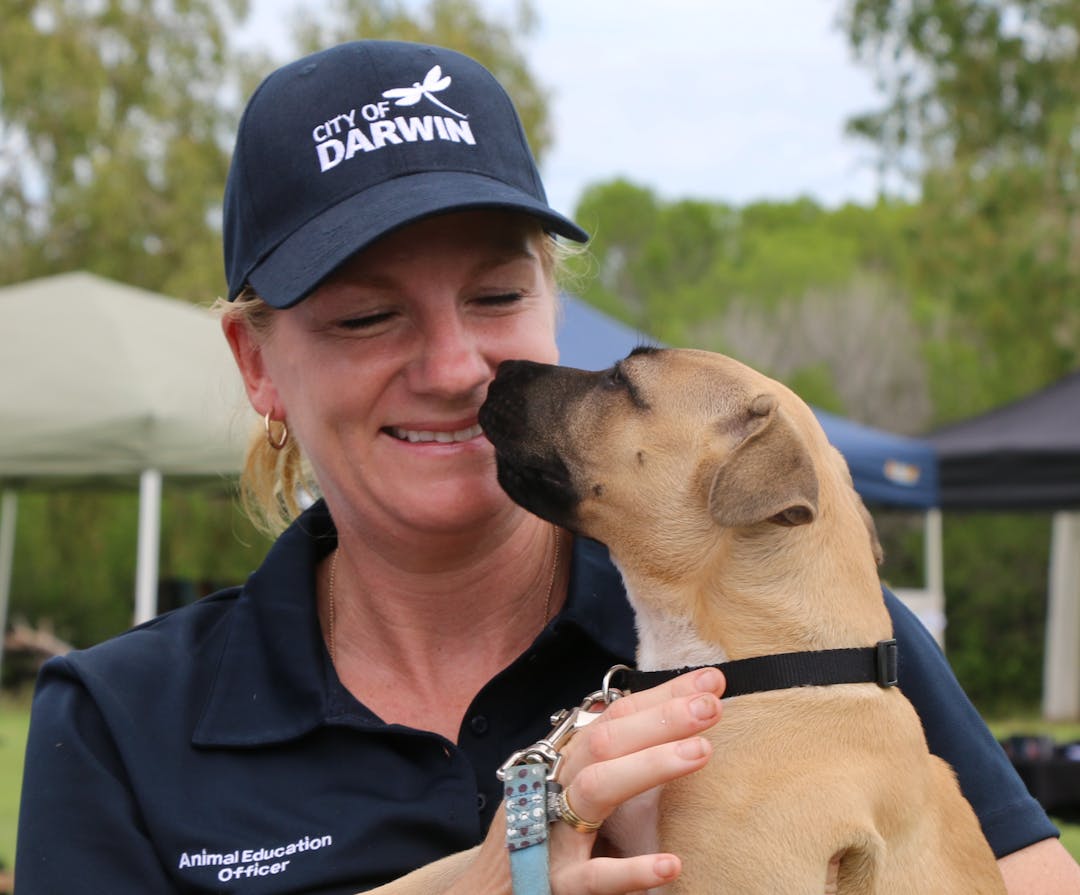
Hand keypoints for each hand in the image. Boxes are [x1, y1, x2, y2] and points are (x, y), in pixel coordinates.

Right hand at [546, 667, 725, 893]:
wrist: (488, 894)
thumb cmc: (538, 839)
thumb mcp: (566, 789)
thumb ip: (605, 758)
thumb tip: (656, 718)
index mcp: (563, 764)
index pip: (614, 717)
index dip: (661, 696)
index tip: (710, 681)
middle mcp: (555, 788)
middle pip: (606, 741)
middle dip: (661, 717)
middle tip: (711, 705)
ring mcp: (553, 834)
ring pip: (597, 788)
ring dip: (650, 765)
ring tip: (702, 752)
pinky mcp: (556, 884)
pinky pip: (593, 877)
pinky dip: (630, 871)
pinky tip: (670, 864)